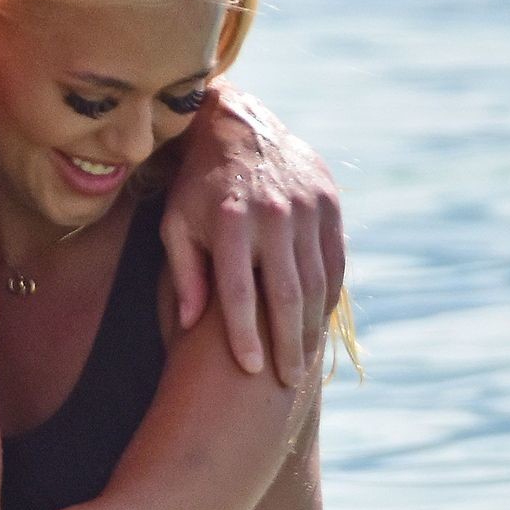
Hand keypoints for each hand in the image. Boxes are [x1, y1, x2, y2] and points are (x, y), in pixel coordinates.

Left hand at [162, 83, 345, 385]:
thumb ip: (184, 273)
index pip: (240, 292)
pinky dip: (329, 295)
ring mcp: (307, 207)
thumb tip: (190, 324)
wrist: (238, 127)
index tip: (249, 369)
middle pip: (287, 294)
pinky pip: (333, 260)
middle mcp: (273, 214)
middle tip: (287, 382)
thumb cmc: (196, 187)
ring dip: (313, 326)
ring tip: (304, 361)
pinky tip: (319, 323)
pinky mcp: (329, 203)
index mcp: (230, 221)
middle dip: (288, 344)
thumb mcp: (176, 224)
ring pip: (316, 281)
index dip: (245, 335)